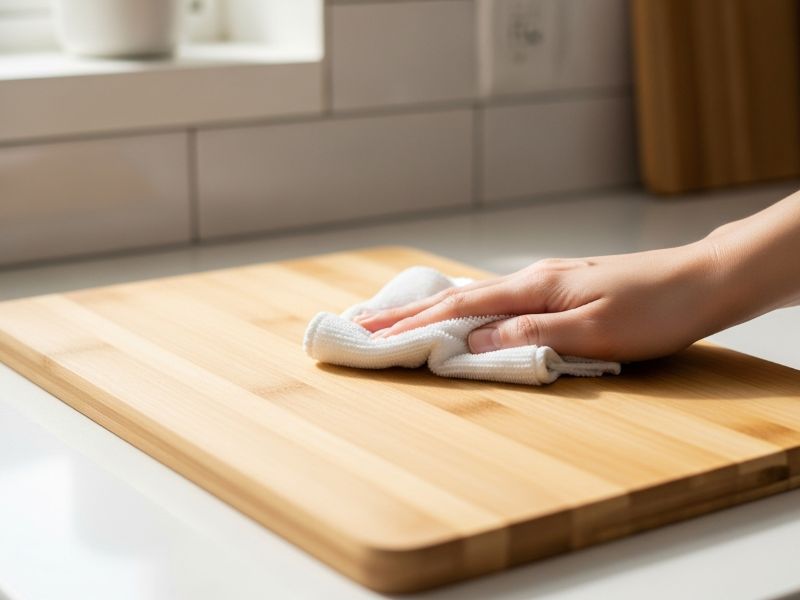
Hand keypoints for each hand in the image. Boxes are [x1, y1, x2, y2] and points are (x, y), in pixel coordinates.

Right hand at [355, 241, 728, 361]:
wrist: (701, 280)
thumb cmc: (654, 308)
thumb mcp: (595, 329)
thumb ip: (531, 335)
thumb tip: (472, 343)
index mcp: (533, 288)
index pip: (459, 309)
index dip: (413, 325)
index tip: (370, 335)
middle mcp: (531, 279)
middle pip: (456, 297)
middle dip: (407, 314)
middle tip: (362, 323)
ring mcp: (544, 282)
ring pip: (474, 297)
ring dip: (431, 310)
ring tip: (395, 319)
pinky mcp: (558, 289)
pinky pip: (496, 300)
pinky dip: (464, 309)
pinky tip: (458, 312)